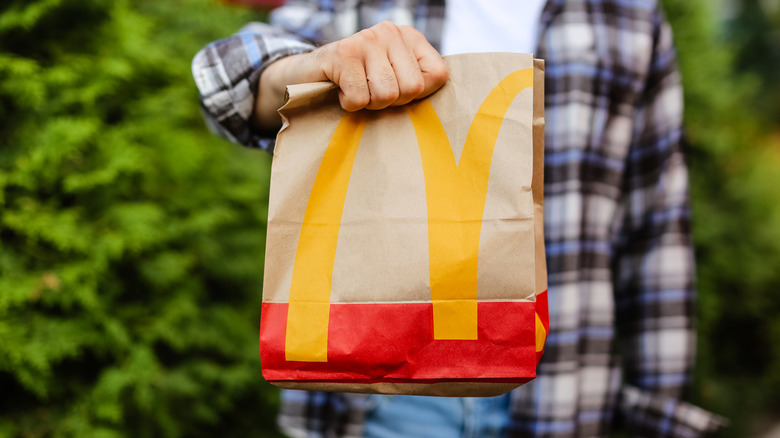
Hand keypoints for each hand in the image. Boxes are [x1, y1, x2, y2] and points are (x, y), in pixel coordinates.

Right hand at [254, 21, 448, 129]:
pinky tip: (341, 91)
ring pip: (386, 94)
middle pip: (411, 89)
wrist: (307, 76)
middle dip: (390, 102)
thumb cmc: (358, 84)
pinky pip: (360, 98)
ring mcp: (366, 39)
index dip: (417, 96)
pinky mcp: (343, 53)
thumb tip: (450, 114)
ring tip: (357, 91)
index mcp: (410, 37)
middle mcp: (390, 32)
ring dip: (369, 104)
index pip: (438, 76)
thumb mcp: (395, 81)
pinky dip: (349, 104)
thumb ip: (420, 86)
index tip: (397, 93)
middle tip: (371, 93)